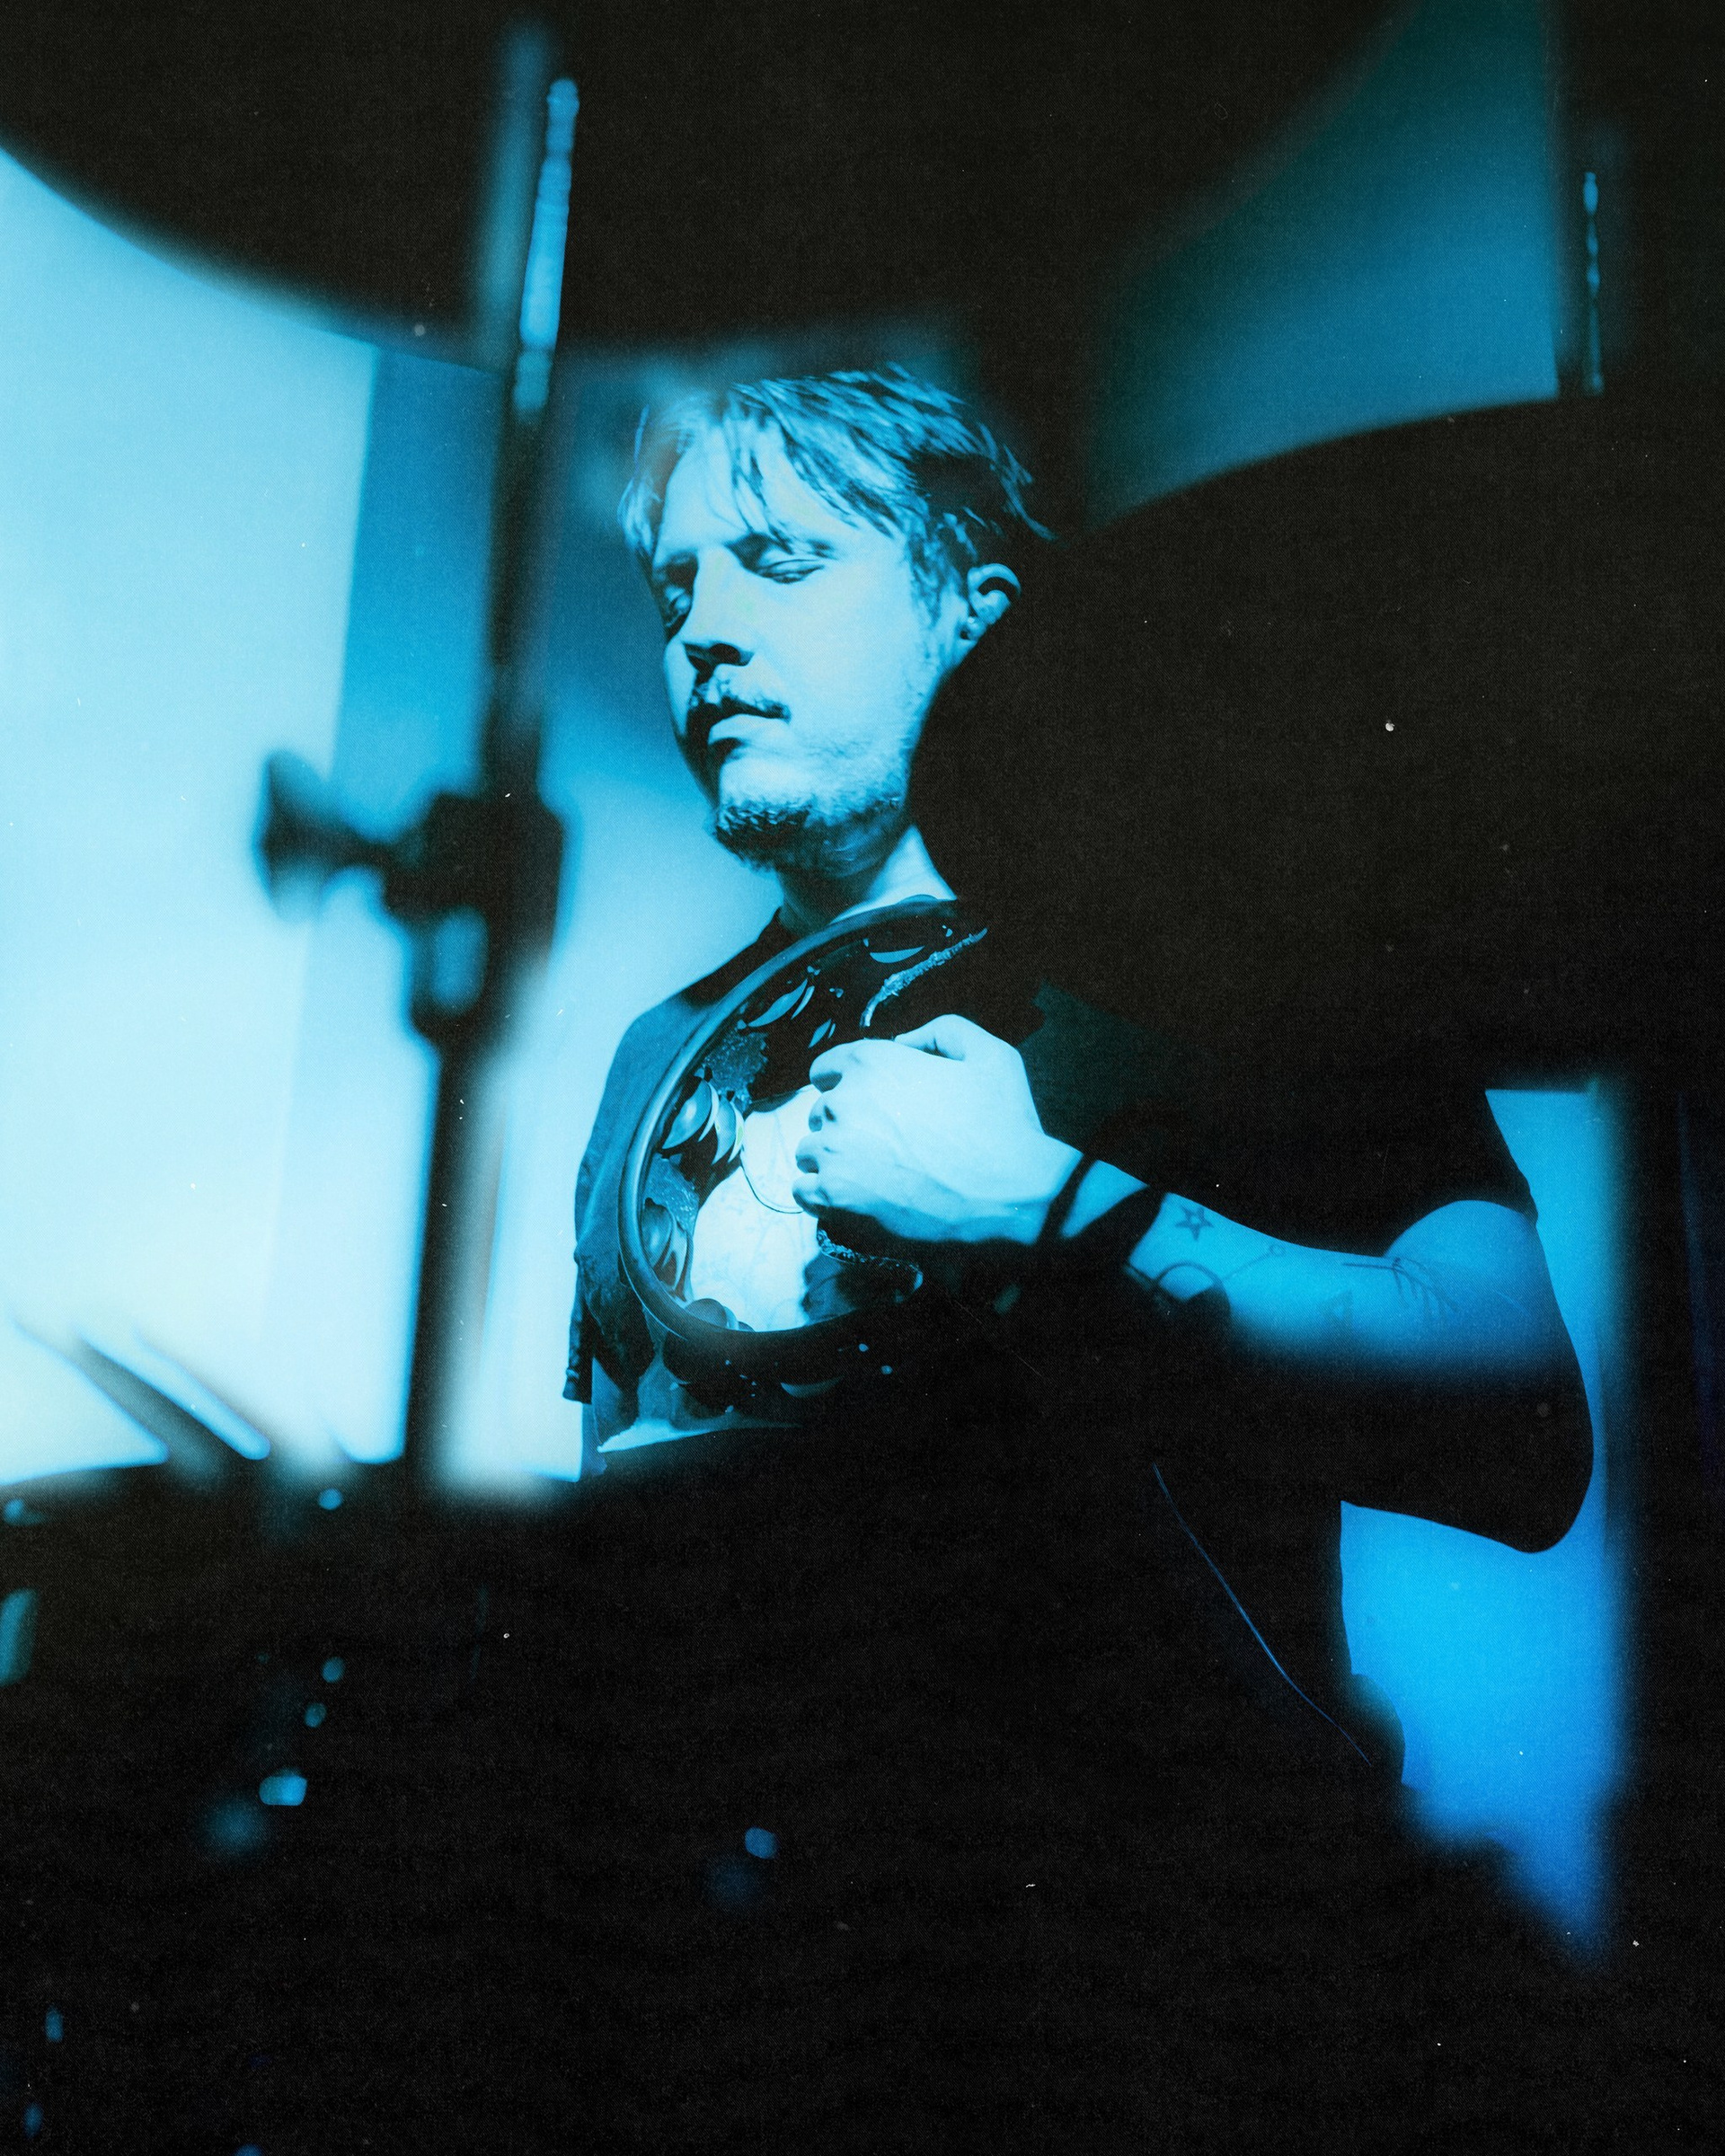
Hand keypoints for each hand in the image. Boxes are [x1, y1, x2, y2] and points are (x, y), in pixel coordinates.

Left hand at [792, 1014, 1077, 1244]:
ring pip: (810, 1152)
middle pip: (820, 1112)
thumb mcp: (988, 1054)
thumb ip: (940, 1032)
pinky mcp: (836, 1194)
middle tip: (881, 1145)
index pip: (826, 1069)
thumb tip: (903, 1041)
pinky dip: (821, 1195)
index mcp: (872, 1062)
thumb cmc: (1002, 1125)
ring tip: (869, 1174)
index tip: (866, 1105)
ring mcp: (835, 1150)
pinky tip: (850, 1198)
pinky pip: (803, 1191)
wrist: (1012, 1193)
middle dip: (844, 1125)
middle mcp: (843, 1102)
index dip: (846, 1085)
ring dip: (832, 1160)